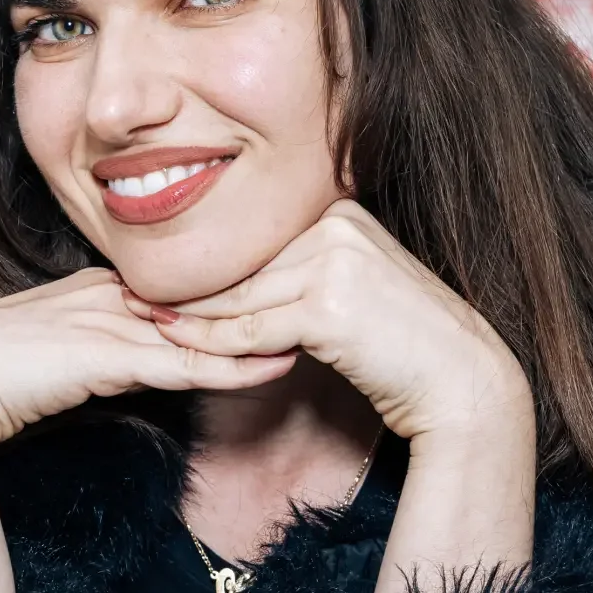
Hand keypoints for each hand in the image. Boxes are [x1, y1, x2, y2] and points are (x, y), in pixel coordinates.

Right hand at [0, 267, 295, 448]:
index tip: (288, 289)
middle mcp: (107, 297)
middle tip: (329, 295)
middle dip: (267, 296)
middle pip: (203, 298)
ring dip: (264, 330)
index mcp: (93, 292)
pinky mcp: (104, 357)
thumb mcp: (51, 366)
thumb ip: (93, 364)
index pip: (181, 290)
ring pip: (203, 328)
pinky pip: (183, 361)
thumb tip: (129, 375)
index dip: (237, 290)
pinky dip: (233, 364)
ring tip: (324, 328)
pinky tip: (276, 364)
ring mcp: (107, 323)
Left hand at [122, 201, 531, 444]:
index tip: (159, 274)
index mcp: (342, 211)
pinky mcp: (328, 307)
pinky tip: (182, 349)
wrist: (463, 381)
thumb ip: (308, 273)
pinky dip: (215, 344)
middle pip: (244, 263)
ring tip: (143, 321)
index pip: (257, 241)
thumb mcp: (357, 291)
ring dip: (189, 317)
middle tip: (130, 295)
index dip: (210, 262)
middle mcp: (336, 226)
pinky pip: (252, 329)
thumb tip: (249, 283)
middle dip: (188, 285)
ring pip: (240, 297)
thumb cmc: (410, 346)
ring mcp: (333, 262)